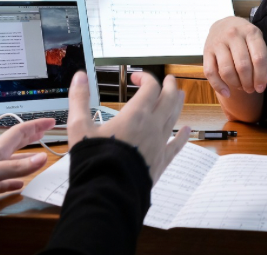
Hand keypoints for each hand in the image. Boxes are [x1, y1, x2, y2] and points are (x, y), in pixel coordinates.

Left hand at [0, 118, 54, 201]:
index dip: (36, 125)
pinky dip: (15, 182)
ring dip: (26, 159)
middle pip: (18, 142)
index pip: (21, 132)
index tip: (51, 121)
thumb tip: (44, 158)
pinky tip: (20, 185)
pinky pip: (5, 182)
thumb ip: (18, 166)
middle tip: (46, 131)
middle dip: (32, 135)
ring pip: (13, 162)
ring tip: (39, 158)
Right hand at [67, 71, 188, 183]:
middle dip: (169, 86)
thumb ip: (80, 99)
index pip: (150, 87)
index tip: (136, 77)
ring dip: (177, 103)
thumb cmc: (94, 159)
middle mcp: (152, 125)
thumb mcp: (80, 126)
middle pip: (168, 98)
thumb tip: (79, 76)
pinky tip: (187, 130)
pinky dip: (183, 136)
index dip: (145, 77)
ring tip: (180, 95)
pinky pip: (176, 145)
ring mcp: (159, 143)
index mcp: (135, 114)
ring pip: (174, 117)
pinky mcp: (161, 160)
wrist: (108, 190)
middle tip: (169, 80)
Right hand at [203, 16, 266, 97]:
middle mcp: (233, 35)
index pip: (259, 58)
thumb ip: (263, 60)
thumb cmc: (243, 37)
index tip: (261, 88)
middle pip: (243, 66)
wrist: (223, 24)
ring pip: (227, 70)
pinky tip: (227, 92)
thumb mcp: (256, 42)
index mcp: (250, 32)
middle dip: (248, 83)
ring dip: (236, 84)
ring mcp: (218, 42)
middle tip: (251, 89)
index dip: (261, 76)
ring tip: (241, 87)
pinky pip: (210, 73)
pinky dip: (219, 86)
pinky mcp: (206, 51)